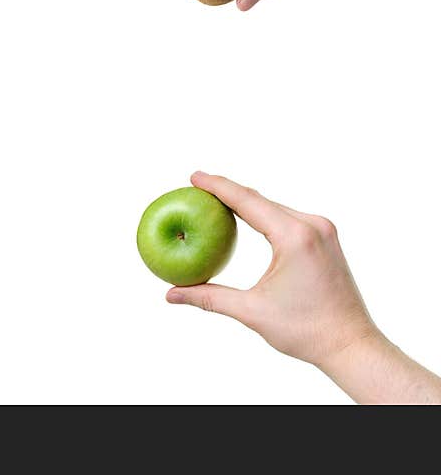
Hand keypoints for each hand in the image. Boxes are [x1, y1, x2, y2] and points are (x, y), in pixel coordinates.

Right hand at [166, 172, 377, 367]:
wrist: (353, 346)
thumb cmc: (306, 331)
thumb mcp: (252, 312)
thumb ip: (209, 298)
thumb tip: (171, 295)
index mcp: (295, 237)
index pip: (247, 201)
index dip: (217, 186)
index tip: (194, 176)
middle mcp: (312, 225)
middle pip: (260, 199)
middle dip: (227, 191)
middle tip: (197, 186)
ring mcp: (323, 229)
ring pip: (274, 206)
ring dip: (246, 202)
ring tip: (215, 198)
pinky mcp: (326, 237)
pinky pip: (287, 216)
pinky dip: (264, 213)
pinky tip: (246, 216)